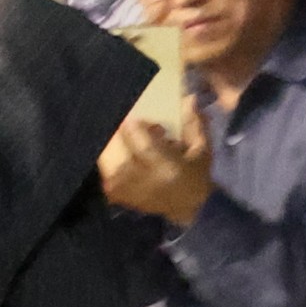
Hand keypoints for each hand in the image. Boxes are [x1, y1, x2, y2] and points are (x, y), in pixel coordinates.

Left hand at [97, 106, 216, 226]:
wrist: (185, 208)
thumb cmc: (195, 175)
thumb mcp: (202, 149)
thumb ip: (194, 123)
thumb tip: (189, 98)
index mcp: (165, 168)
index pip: (141, 141)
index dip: (135, 123)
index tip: (137, 111)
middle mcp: (139, 178)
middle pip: (116, 145)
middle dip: (120, 128)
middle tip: (131, 121)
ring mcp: (122, 186)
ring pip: (106, 153)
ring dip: (115, 139)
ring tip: (130, 135)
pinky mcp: (112, 190)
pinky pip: (104, 162)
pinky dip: (111, 151)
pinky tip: (126, 149)